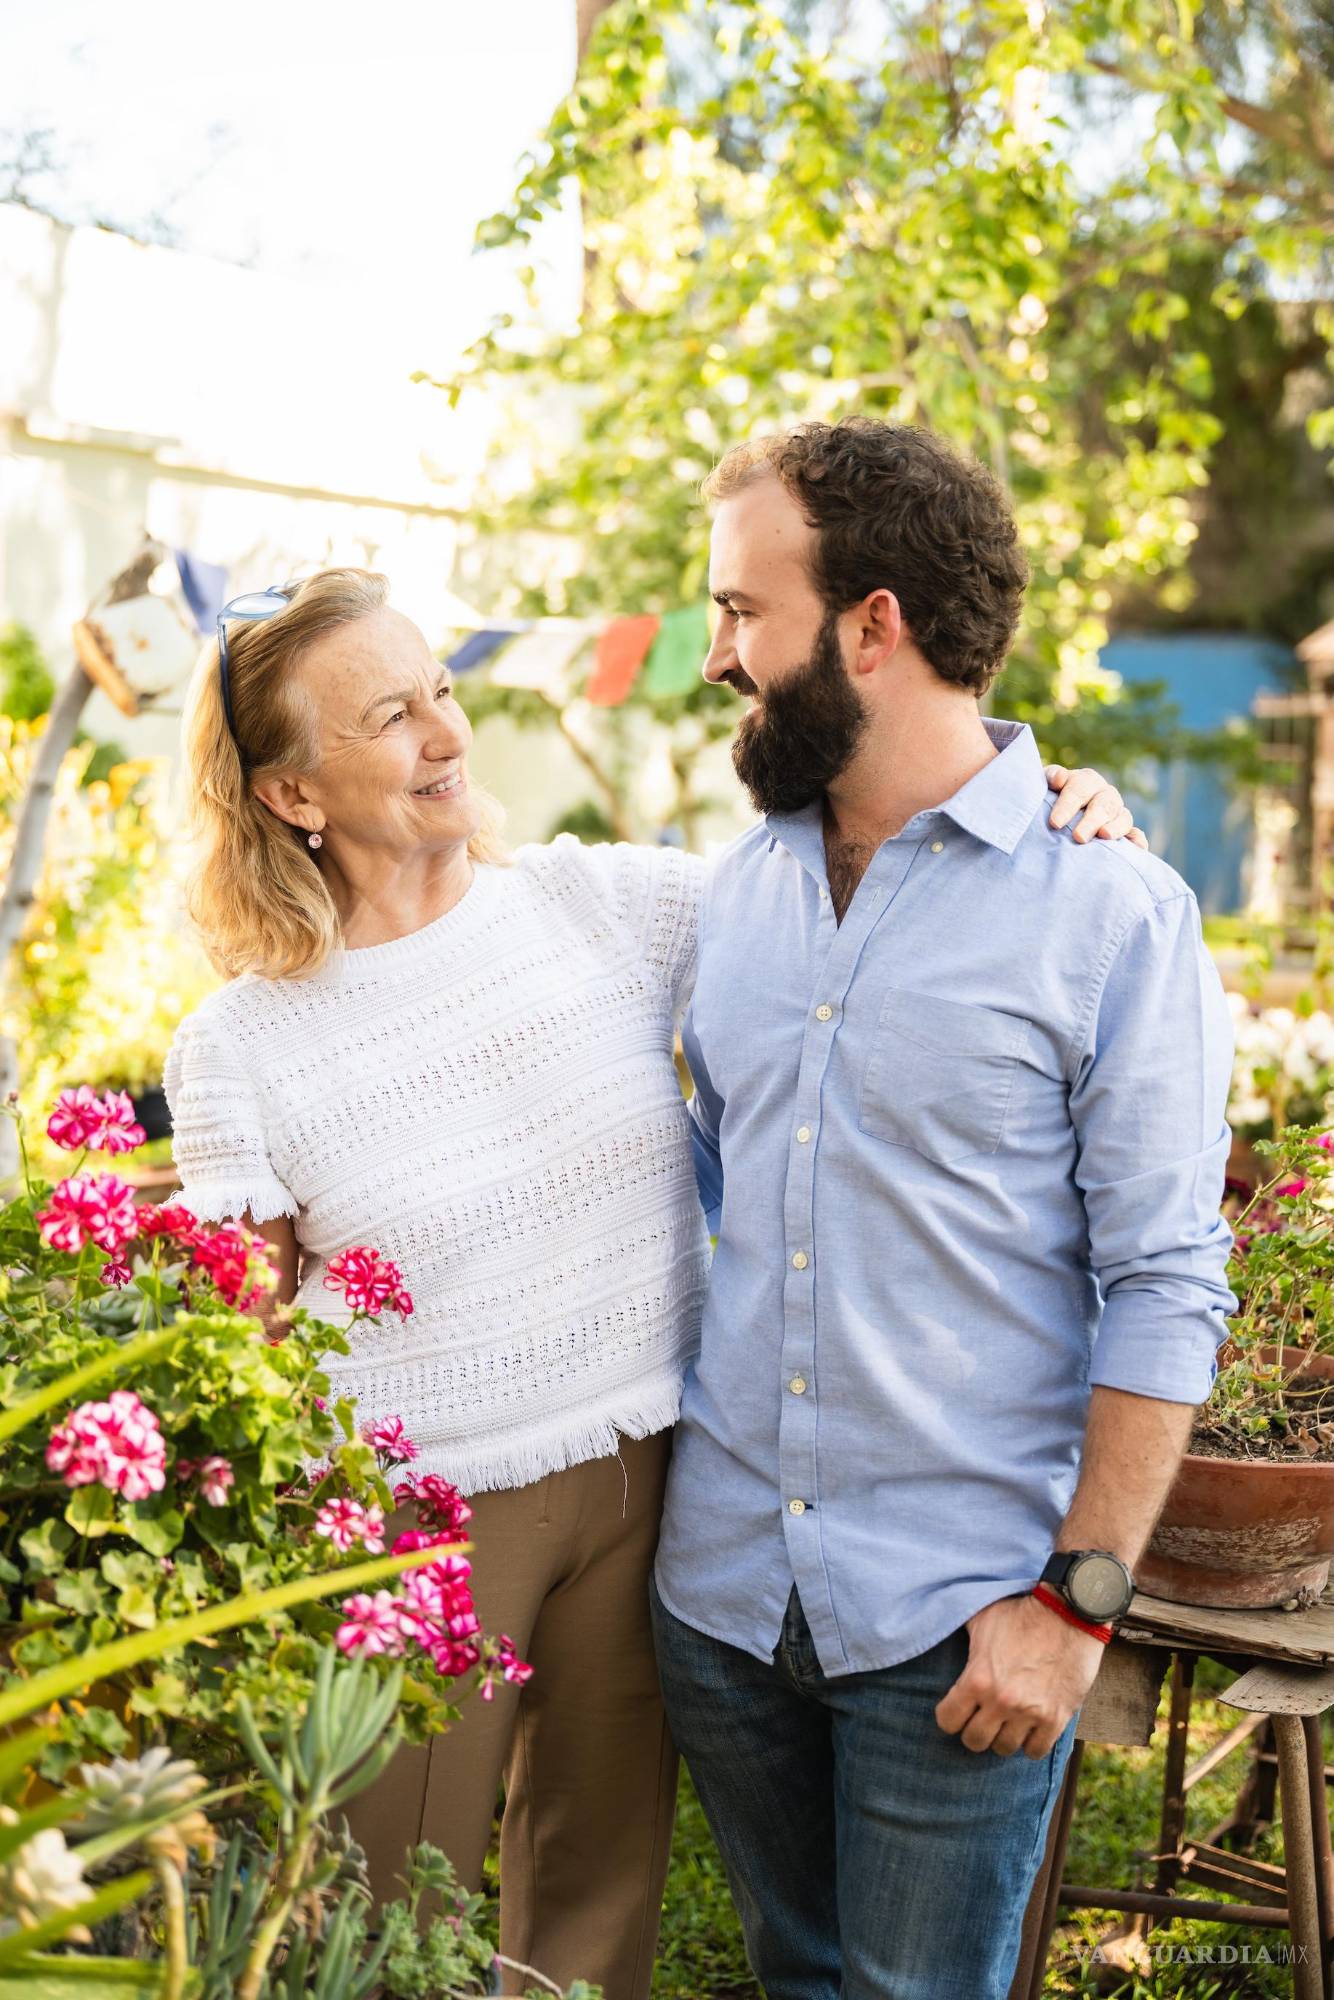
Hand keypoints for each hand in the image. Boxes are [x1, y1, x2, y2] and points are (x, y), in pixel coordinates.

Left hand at [935, 1593, 1104, 1758]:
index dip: (949, 1715)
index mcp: (977, 1678)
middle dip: (974, 1730)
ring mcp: (1030, 1713)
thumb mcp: (981, 1617)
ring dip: (1003, 1736)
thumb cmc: (1021, 1612)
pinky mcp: (1056, 1718)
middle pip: (974, 1741)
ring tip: (1006, 1721)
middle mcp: (1001, 1701)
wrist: (1069, 1613)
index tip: (957, 1709)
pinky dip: (1031, 1743)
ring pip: (1005, 1749)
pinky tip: (1029, 1728)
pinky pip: (1036, 1751)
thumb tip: (934, 1629)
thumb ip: (959, 1633)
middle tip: (982, 1718)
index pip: (947, 1721)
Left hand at [1045, 764, 1148, 848]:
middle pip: (1103, 805)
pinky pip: (1136, 835)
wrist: (1056, 817)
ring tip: (1104, 836)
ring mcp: (1117, 812)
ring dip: (1115, 827)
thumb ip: (1051, 777)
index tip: (1055, 823)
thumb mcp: (1045, 785)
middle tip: (1078, 837)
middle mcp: (1105, 794)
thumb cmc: (1047, 800)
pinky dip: (1137, 840)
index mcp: (1086, 781)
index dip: (1067, 805)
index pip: (1079, 789)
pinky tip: (1137, 848)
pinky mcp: (1126, 831)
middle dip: (1091, 820)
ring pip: (1123, 817)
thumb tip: (1061, 778)